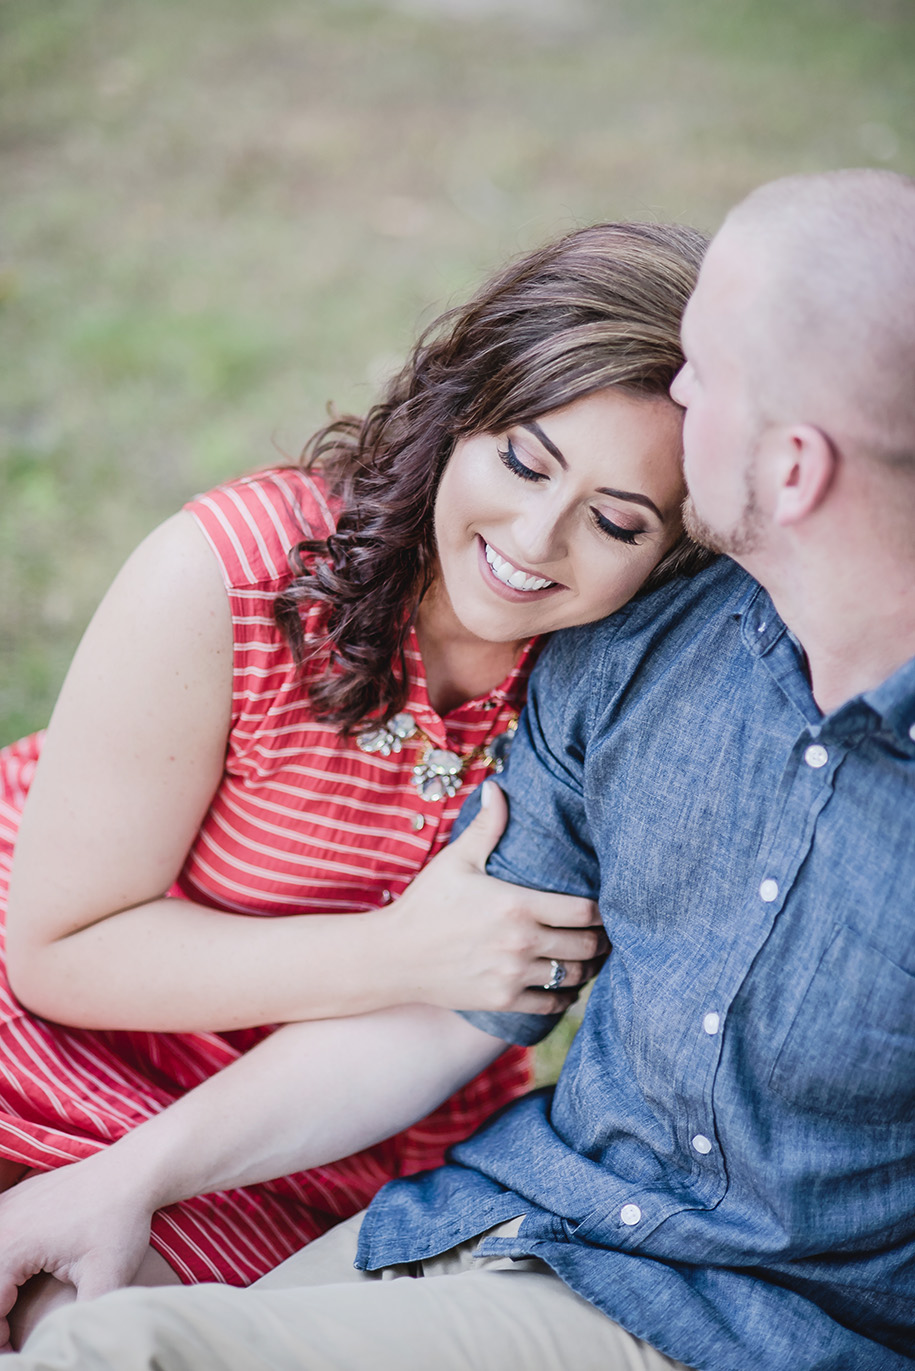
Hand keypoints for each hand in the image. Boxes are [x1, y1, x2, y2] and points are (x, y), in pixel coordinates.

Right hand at [0, 1153, 152, 1351]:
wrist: (133, 1172)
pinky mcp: (19, 1197)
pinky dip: (3, 1259)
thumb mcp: (107, 1276)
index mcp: (15, 1243)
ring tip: (14, 1310)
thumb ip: (83, 1316)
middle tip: (12, 1334)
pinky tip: (19, 1277)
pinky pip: (0, 1234)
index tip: (16, 1347)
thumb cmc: (120, 1221)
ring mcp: (9, 1205)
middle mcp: (5, 1220)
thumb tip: (72, 1341)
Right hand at [390, 781, 606, 1013]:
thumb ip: (486, 826)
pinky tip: (564, 985)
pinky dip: (564, 995)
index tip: (603, 907)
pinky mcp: (503, 1000)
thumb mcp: (456, 860)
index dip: (602, 911)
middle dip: (601, 940)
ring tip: (589, 959)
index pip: (585, 912)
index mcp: (517, 905)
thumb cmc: (425, 903)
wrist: (393, 956)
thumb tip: (497, 787)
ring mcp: (512, 975)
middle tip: (605, 935)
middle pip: (586, 946)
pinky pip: (551, 1003)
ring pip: (572, 976)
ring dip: (586, 968)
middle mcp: (521, 943)